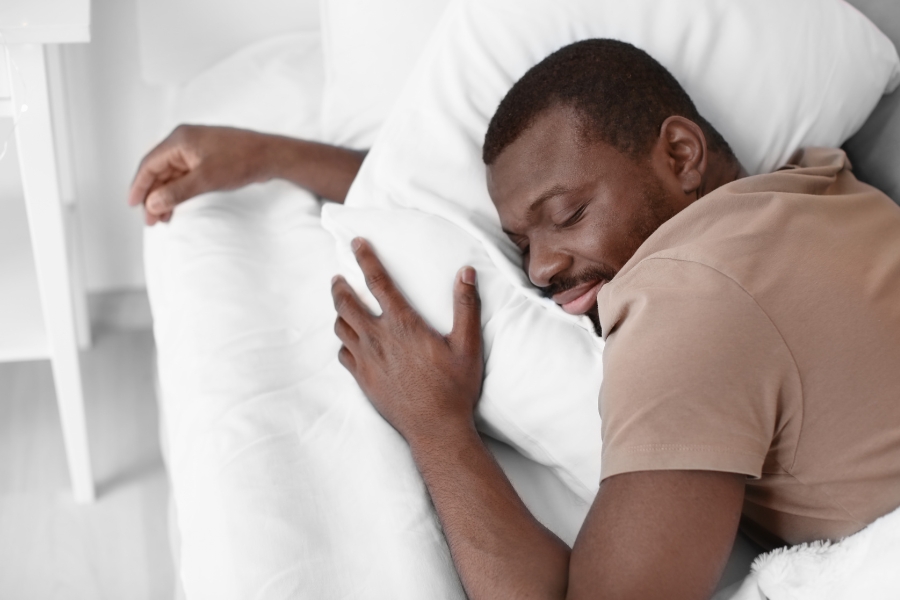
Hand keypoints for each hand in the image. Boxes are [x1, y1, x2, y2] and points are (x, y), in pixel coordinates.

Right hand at [128, 125, 270, 224]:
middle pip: (158, 171)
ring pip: (172, 176)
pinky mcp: (206, 159)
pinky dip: (179, 192)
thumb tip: (152, 204)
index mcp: (179, 140)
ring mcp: (195, 150)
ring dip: (165, 197)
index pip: (149, 164)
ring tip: (162, 219)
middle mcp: (184, 142)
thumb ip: (177, 192)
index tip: (133, 205)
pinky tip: (176, 207)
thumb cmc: (241, 161)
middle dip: (153, 196)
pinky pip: (185, 177)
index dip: (139, 186)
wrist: (271, 156)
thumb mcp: (206, 180)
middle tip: (150, 221)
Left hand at [331, 238, 483, 442]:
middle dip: (339, 286)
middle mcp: (378, 339)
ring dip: (339, 312)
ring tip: (342, 306)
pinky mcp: (362, 380)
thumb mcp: (468, 345)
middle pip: (346, 303)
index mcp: (403, 325)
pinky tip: (350, 341)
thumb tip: (466, 272)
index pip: (378, 281)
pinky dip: (344, 342)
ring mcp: (366, 360)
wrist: (435, 429)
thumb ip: (466, 306)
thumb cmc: (455, 388)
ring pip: (341, 327)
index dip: (365, 258)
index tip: (356, 242)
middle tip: (338, 278)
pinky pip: (343, 354)